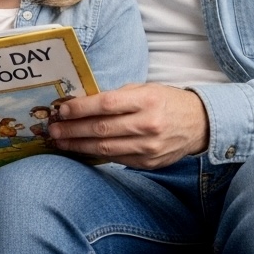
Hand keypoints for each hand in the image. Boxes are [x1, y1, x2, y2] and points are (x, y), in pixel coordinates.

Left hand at [48, 84, 209, 169]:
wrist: (199, 124)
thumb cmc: (166, 102)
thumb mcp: (145, 89)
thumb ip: (116, 97)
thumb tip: (81, 104)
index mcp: (147, 100)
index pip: (105, 104)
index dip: (80, 108)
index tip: (62, 110)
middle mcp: (148, 125)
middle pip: (102, 129)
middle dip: (73, 130)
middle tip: (53, 129)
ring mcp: (149, 147)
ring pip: (105, 148)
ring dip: (78, 145)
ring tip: (60, 141)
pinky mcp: (149, 163)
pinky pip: (116, 159)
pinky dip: (95, 155)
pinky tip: (81, 150)